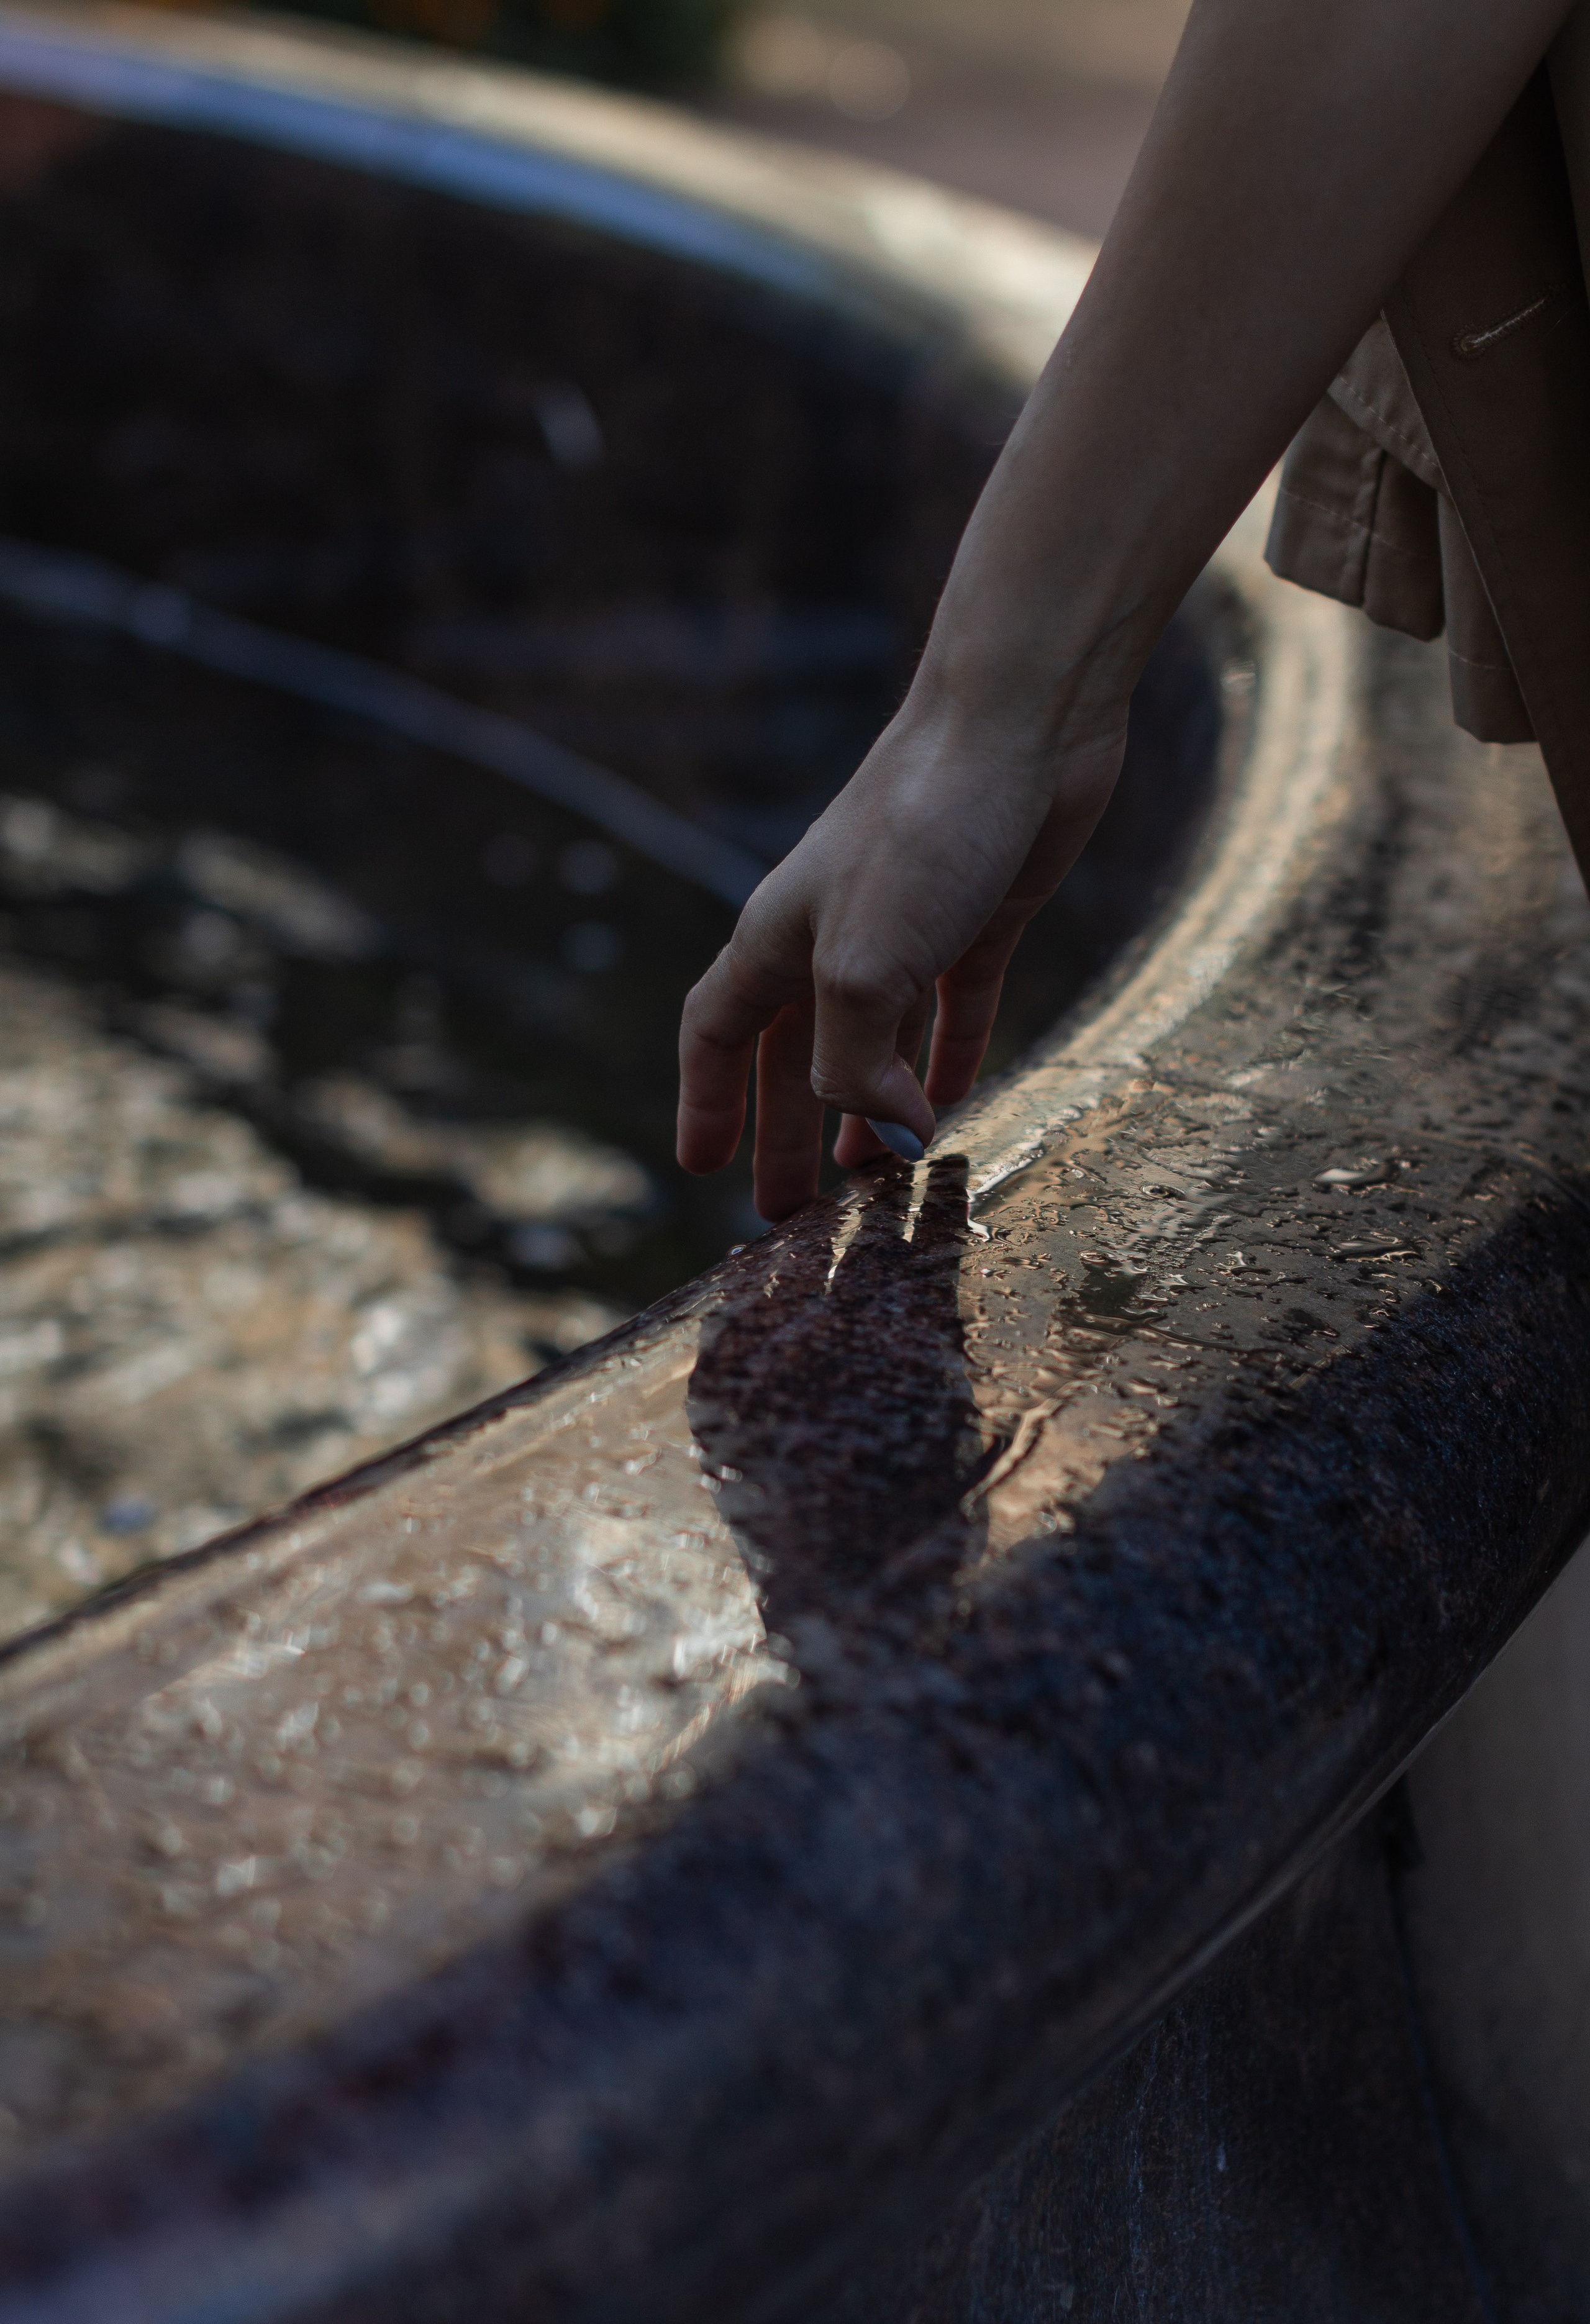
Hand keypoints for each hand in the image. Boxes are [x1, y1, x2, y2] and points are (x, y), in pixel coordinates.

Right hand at [676, 681, 1127, 1221]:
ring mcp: (910, 924)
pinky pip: (955, 1007)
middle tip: (793, 1214)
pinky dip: (947, 1058)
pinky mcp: (983, 914)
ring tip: (875, 1179)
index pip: (718, 1032)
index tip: (702, 1166)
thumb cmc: (923, 827)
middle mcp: (834, 933)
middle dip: (789, 1132)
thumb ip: (853, 1064)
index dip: (706, 1099)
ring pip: (875, 1039)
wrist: (1021, 719)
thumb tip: (883, 1136)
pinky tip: (953, 1101)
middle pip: (796, 1054)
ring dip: (868, 1109)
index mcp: (780, 938)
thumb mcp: (864, 967)